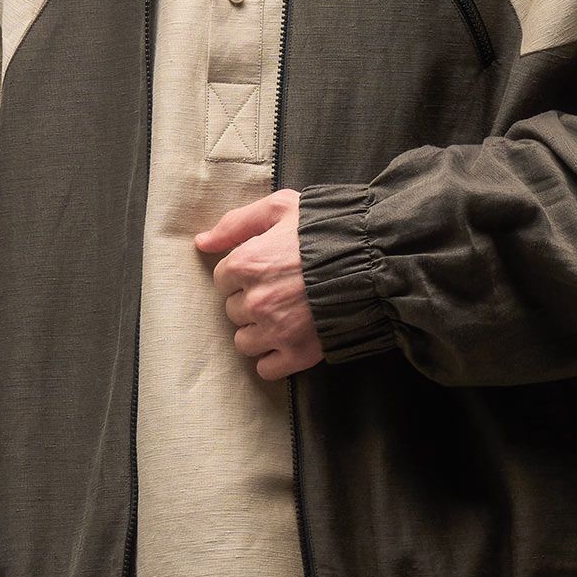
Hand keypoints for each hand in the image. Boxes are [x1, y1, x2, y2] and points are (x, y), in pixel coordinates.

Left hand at [193, 189, 324, 378]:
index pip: (223, 279)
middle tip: (282, 291)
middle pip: (233, 311)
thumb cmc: (327, 229)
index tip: (267, 270)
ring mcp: (275, 330)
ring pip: (244, 342)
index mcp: (246, 263)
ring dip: (260, 332)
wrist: (374, 261)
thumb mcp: (282, 207)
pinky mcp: (297, 353)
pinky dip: (274, 360)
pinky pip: (266, 369)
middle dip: (252, 302)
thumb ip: (237, 222)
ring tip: (286, 317)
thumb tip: (202, 242)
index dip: (244, 274)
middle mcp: (254, 300)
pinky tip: (288, 343)